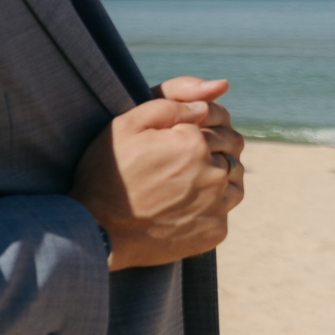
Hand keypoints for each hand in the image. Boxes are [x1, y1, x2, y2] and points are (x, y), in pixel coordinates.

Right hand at [69, 77, 244, 270]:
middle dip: (215, 143)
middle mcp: (213, 171)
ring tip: (189, 177)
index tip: (181, 131)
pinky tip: (186, 203)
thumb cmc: (108, 173)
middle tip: (184, 154)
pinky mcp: (216, 230)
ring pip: (235, 177)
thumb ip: (168, 103)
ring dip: (219, 172)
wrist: (99, 229)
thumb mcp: (124, 125)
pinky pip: (226, 208)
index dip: (200, 120)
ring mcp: (217, 204)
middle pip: (232, 146)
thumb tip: (206, 103)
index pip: (218, 118)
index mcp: (194, 141)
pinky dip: (212, 202)